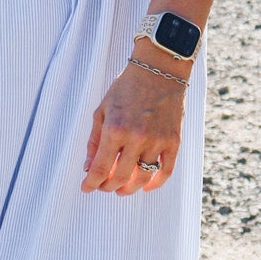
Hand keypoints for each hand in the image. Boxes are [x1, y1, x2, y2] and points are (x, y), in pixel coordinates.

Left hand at [82, 61, 184, 194]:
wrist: (159, 70)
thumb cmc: (126, 88)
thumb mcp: (102, 110)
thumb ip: (94, 140)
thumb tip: (88, 168)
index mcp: (115, 129)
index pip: (100, 167)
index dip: (91, 183)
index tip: (86, 188)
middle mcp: (136, 137)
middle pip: (120, 177)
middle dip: (108, 187)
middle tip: (104, 187)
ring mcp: (157, 140)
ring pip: (142, 178)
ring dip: (129, 188)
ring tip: (122, 189)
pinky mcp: (173, 141)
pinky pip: (166, 170)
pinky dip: (155, 183)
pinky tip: (146, 186)